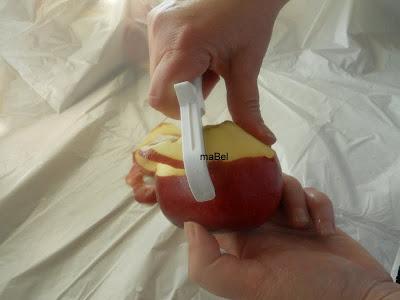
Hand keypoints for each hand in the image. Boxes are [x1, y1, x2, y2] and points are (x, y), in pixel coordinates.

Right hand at [145, 0, 287, 144]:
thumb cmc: (251, 18)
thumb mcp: (247, 65)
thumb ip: (246, 106)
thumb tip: (261, 139)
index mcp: (183, 45)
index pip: (161, 97)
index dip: (180, 110)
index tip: (201, 106)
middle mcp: (161, 33)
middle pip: (160, 87)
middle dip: (184, 93)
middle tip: (210, 76)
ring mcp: (155, 24)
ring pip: (159, 74)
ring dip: (181, 79)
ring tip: (206, 61)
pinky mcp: (156, 20)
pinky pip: (160, 58)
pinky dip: (177, 64)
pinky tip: (197, 50)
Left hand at [184, 175, 399, 299]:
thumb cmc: (304, 294)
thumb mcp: (249, 286)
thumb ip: (211, 264)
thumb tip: (190, 225)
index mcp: (241, 245)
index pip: (219, 211)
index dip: (217, 193)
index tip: (222, 174)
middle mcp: (261, 231)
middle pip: (252, 191)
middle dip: (263, 188)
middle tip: (275, 198)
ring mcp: (289, 224)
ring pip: (281, 187)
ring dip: (294, 198)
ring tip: (303, 223)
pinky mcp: (314, 218)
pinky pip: (311, 194)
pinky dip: (319, 204)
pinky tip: (325, 226)